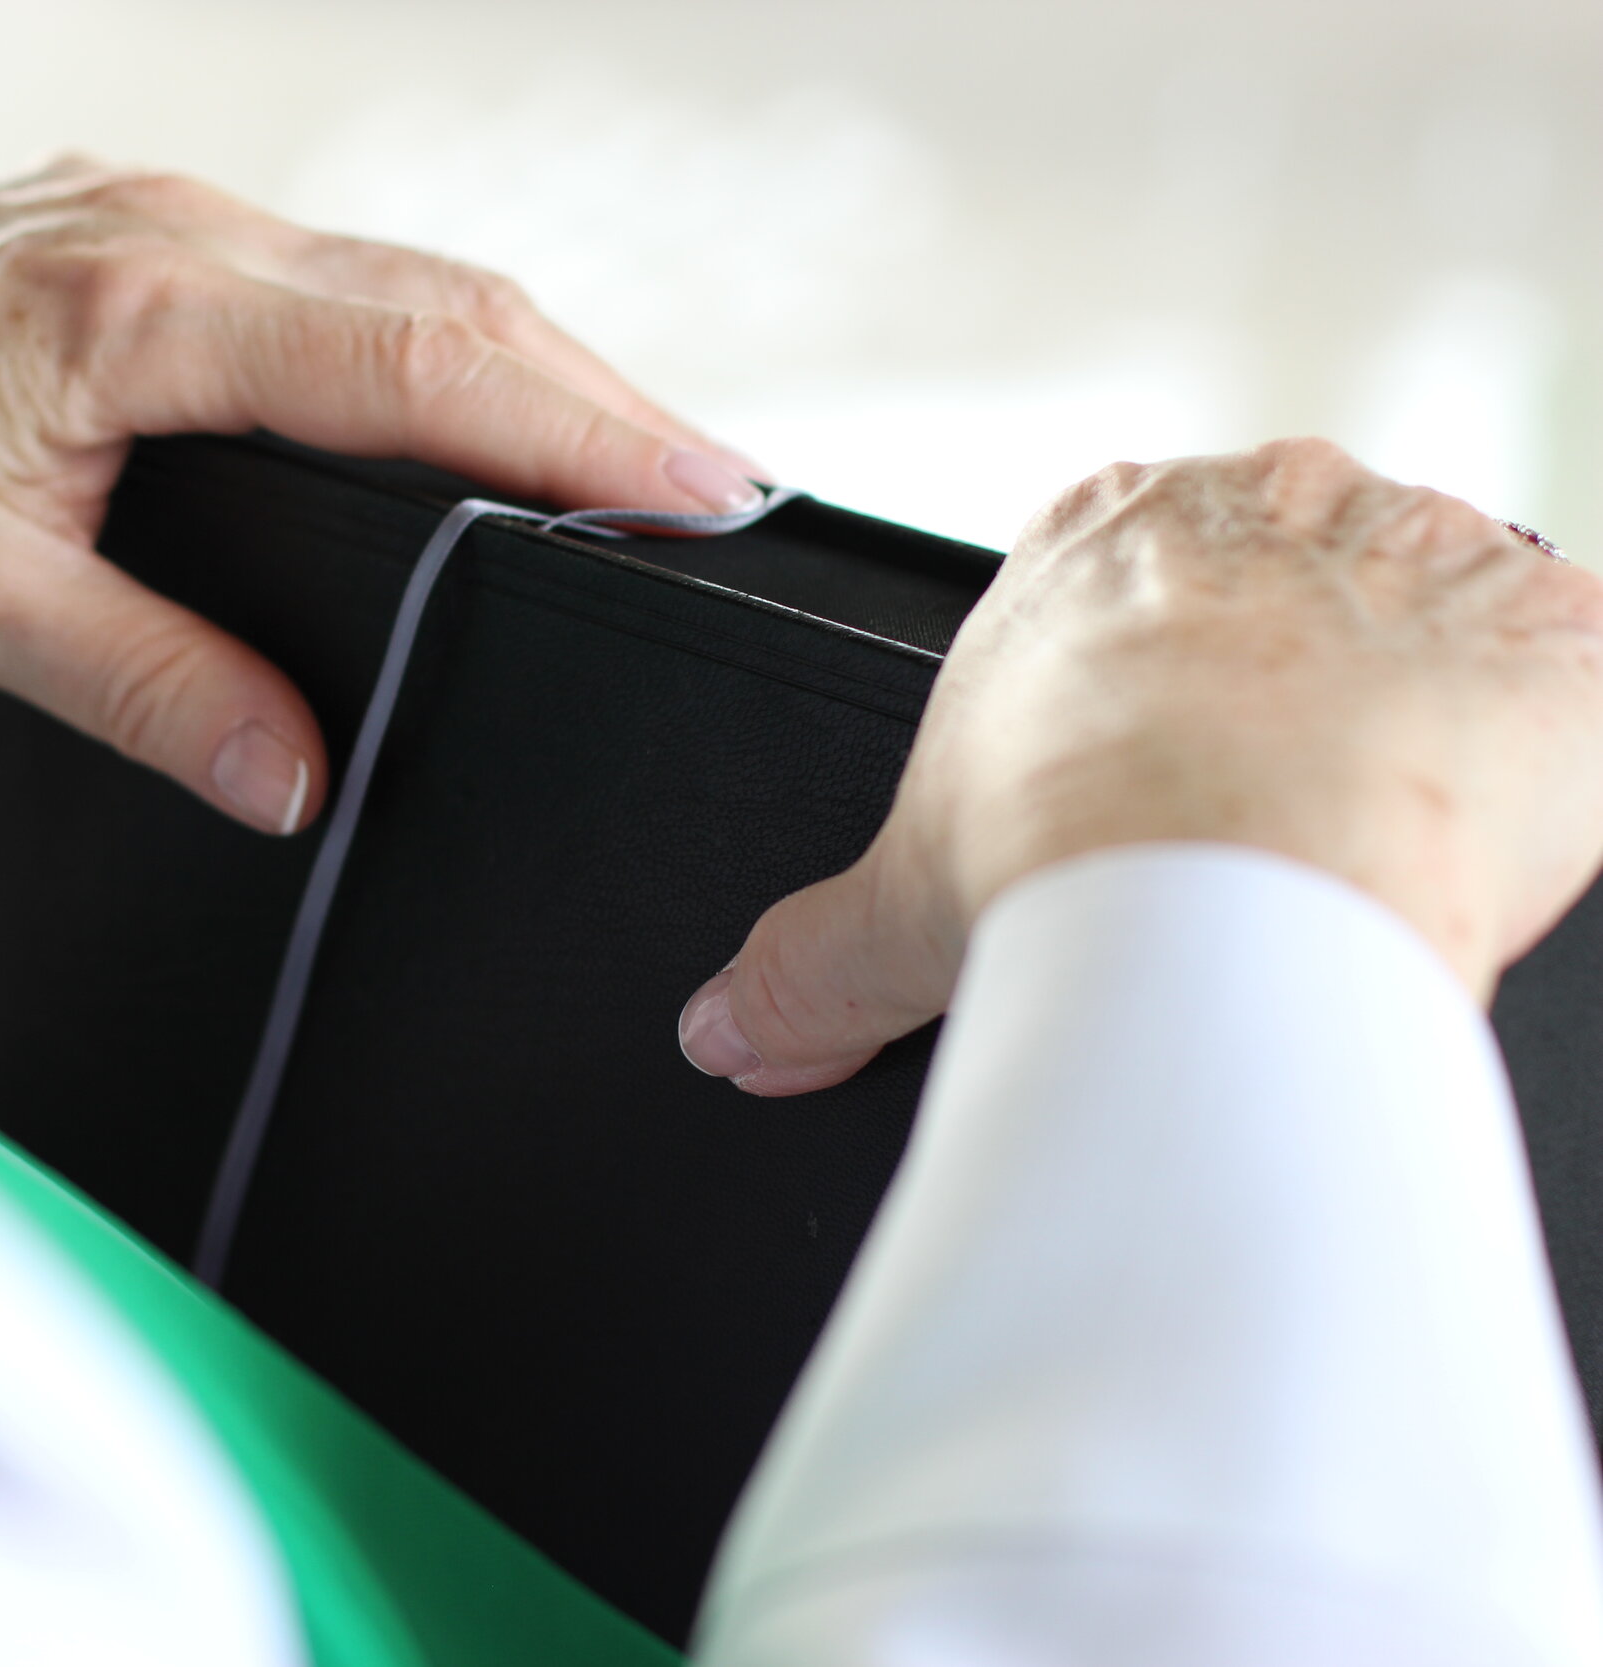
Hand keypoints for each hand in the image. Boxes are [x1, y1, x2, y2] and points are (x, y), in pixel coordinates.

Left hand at [0, 160, 757, 834]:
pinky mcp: (133, 225)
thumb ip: (146, 686)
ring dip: (524, 360)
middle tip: (723, 492)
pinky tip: (469, 407)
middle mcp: (165, 226)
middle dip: (598, 393)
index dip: (579, 428)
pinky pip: (326, 272)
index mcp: (134, 304)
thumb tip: (298, 776)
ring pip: (395, 273)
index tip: (703, 491)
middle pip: (446, 296)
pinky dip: (427, 341)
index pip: (419, 359)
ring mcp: (152, 208)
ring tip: (632, 458)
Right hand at [680, 439, 1602, 1094]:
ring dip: (1420, 720)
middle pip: (1292, 586)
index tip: (1155, 788)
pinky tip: (1494, 846)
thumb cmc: (1070, 850)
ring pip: (1439, 618)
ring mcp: (1422, 545)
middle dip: (1288, 698)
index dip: (1149, 693)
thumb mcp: (897, 916)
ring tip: (1373, 852)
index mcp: (1097, 541)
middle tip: (1261, 837)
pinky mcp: (1561, 619)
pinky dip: (1550, 758)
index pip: (1140, 580)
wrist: (1241, 888)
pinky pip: (1575, 670)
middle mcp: (1261, 505)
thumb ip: (804, 968)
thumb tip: (725, 1030)